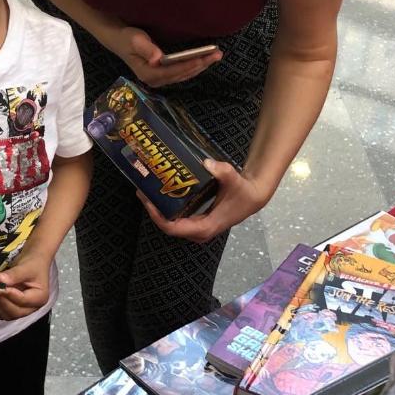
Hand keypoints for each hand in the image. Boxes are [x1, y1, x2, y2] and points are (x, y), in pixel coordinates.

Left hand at [0, 254, 50, 320]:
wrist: (33, 262)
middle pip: (15, 312)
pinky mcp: (14, 309)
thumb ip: (14, 274)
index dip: (9, 294)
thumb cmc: (33, 264)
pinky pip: (3, 313)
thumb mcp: (26, 267)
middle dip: (3, 300)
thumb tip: (0, 280)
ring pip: (8, 315)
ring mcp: (23, 309)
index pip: (23, 300)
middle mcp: (32, 307)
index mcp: (40, 298)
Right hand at [109, 26, 221, 88]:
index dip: (189, 65)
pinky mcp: (164, 75)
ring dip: (200, 66)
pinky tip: (205, 60)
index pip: (173, 71)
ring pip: (184, 75)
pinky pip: (182, 73)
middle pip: (182, 74)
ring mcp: (160, 79)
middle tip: (217, 54)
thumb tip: (157, 58)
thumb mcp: (135, 40)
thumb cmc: (127, 39)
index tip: (203, 58)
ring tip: (216, 56)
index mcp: (148, 74)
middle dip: (200, 65)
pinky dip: (194, 66)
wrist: (120, 41)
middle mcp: (155, 80)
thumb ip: (146, 49)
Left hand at [139, 159, 269, 242]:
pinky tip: (161, 193)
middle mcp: (198, 232)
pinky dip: (167, 207)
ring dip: (158, 209)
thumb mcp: (233, 179)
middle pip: (168, 226)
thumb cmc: (242, 191)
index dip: (157, 216)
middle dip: (153, 210)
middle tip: (142, 191)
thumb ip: (222, 171)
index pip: (173, 228)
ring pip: (171, 223)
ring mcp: (197, 228)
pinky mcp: (198, 222)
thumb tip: (207, 163)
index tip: (147, 201)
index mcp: (204, 227)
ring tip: (147, 190)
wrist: (252, 196)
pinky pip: (177, 218)